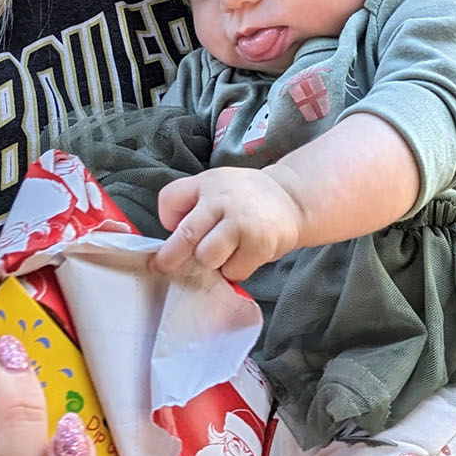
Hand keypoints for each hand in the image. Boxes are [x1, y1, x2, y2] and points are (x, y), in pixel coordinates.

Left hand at [153, 167, 303, 280]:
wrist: (291, 199)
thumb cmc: (244, 198)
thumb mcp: (215, 185)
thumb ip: (191, 204)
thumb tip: (171, 237)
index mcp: (206, 184)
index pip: (170, 199)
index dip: (165, 219)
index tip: (168, 232)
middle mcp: (222, 201)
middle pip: (185, 236)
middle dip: (171, 256)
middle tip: (163, 267)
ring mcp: (241, 224)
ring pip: (207, 258)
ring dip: (211, 262)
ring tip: (222, 252)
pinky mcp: (259, 245)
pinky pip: (233, 272)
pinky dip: (234, 270)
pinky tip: (243, 255)